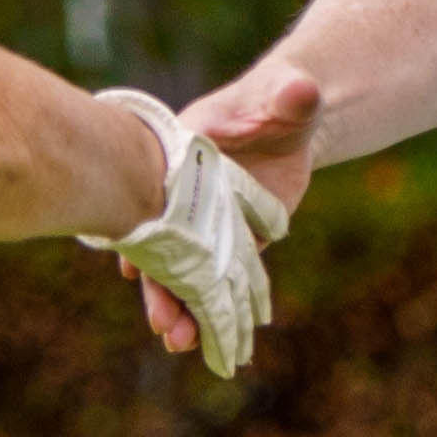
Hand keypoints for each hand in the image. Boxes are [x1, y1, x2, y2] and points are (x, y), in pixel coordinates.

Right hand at [88, 91, 286, 377]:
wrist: (292, 122)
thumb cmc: (280, 98)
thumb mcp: (288, 96)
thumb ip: (292, 96)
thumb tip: (303, 91)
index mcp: (186, 158)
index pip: (157, 195)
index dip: (145, 230)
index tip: (134, 267)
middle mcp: (187, 197)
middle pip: (166, 246)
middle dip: (163, 287)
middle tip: (163, 325)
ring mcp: (207, 224)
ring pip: (187, 272)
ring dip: (182, 308)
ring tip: (181, 345)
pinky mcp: (232, 244)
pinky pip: (219, 281)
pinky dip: (214, 309)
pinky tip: (211, 345)